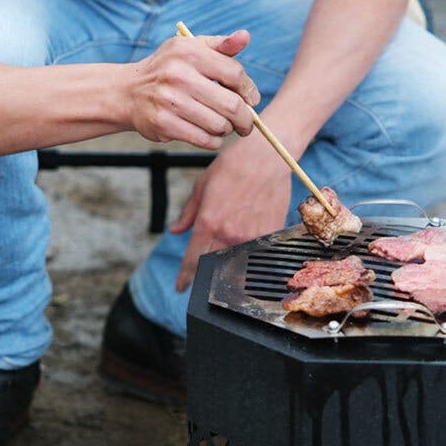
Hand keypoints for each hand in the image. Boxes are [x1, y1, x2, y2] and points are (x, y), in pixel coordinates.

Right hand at [127, 30, 260, 149]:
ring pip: (219, 125)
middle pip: (231, 105)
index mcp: (190, 53)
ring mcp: (170, 101)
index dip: (249, 89)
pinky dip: (213, 141)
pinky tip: (210, 134)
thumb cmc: (168, 68)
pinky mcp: (164, 124)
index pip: (235, 73)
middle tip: (246, 123)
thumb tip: (245, 36)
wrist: (128, 91)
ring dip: (227, 129)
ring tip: (224, 126)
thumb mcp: (191, 49)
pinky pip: (204, 140)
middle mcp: (179, 75)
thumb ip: (221, 45)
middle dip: (245, 118)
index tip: (251, 99)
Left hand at [170, 135, 292, 290]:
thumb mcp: (203, 185)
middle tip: (204, 272)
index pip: (193, 261)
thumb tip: (176, 230)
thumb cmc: (232, 166)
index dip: (185, 278)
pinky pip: (257, 250)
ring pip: (236, 260)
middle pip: (214, 266)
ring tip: (230, 250)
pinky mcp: (269, 233)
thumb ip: (188, 212)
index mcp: (208, 222)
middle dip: (207, 272)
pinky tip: (249, 237)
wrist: (266, 156)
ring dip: (230, 261)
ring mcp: (251, 236)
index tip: (181, 288)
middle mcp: (229, 233)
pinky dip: (250, 249)